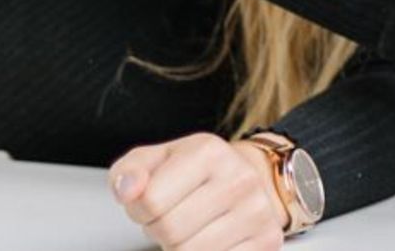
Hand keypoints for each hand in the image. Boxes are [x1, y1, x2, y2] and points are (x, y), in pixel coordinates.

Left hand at [107, 132, 287, 250]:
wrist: (246, 179)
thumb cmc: (194, 174)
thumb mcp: (155, 161)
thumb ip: (127, 173)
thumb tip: (127, 190)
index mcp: (209, 152)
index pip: (150, 201)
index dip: (139, 209)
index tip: (152, 202)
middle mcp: (240, 179)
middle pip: (169, 230)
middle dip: (159, 230)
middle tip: (172, 216)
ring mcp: (257, 211)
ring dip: (179, 247)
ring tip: (190, 228)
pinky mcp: (267, 240)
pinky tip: (210, 239)